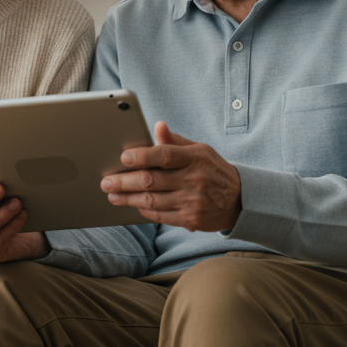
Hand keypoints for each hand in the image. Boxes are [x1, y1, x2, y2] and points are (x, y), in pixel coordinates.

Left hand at [101, 121, 241, 232]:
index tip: (123, 157)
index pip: (165, 155)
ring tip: (112, 195)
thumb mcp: (200, 150)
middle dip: (124, 182)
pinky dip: (143, 209)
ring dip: (128, 198)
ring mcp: (192, 201)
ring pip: (152, 200)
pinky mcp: (190, 220)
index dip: (142, 156)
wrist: (240, 200)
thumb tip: (157, 126)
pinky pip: (160, 215)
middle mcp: (194, 180)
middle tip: (106, 182)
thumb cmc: (213, 170)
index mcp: (195, 158)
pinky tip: (133, 204)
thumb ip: (175, 140)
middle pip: (152, 181)